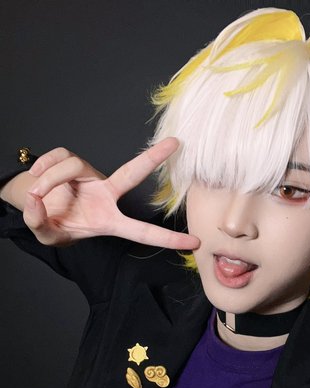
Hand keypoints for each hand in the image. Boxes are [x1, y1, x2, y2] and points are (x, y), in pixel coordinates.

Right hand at [24, 138, 199, 249]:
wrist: (36, 205)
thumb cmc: (53, 224)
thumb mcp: (46, 234)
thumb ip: (39, 222)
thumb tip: (37, 200)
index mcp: (108, 221)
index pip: (142, 232)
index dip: (167, 239)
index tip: (194, 242)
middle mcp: (105, 196)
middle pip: (132, 174)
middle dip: (153, 158)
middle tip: (175, 143)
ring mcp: (91, 177)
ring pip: (72, 167)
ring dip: (49, 180)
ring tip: (36, 194)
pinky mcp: (74, 162)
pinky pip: (58, 158)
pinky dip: (43, 168)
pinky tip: (34, 179)